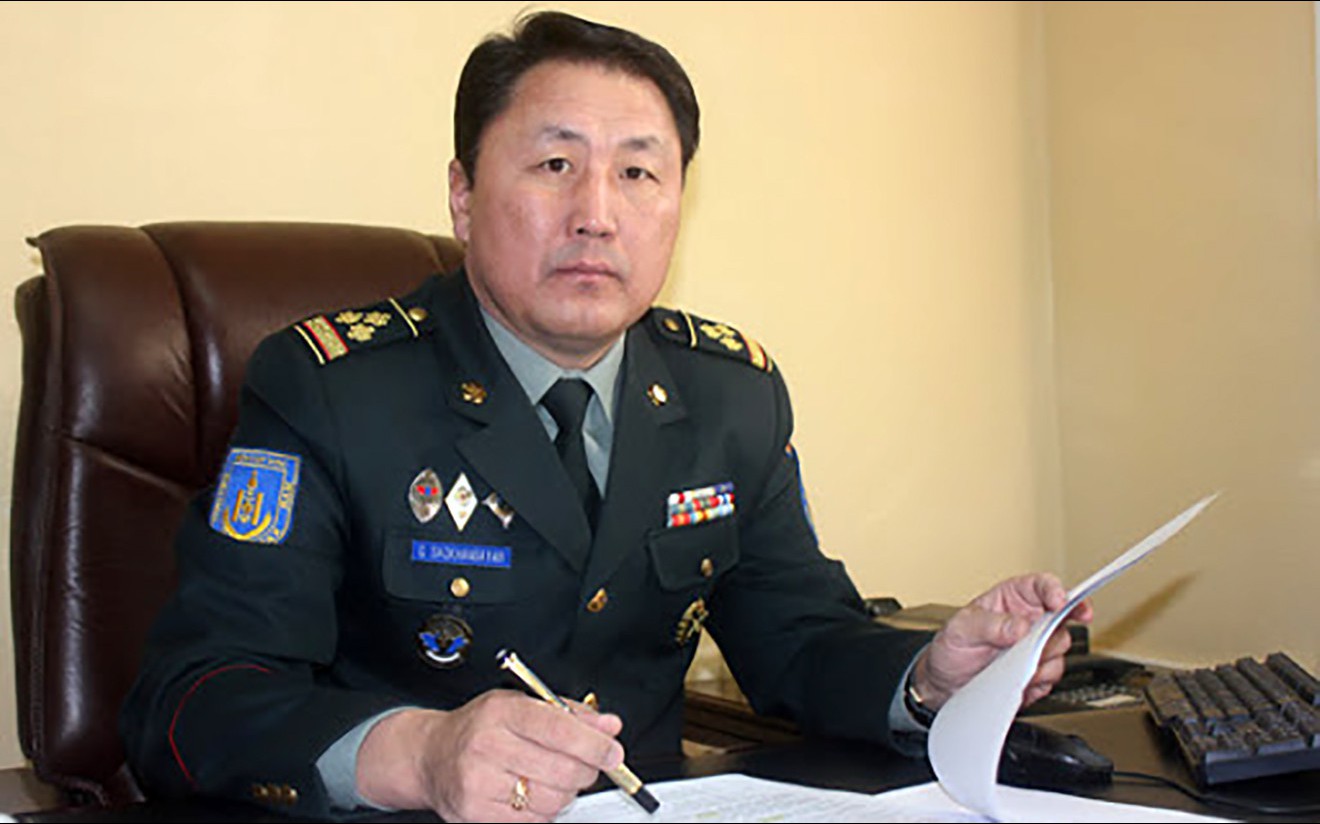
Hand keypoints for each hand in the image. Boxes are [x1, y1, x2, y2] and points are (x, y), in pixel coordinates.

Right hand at [355, 689, 623, 821]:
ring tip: (553, 780)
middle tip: (586, 766)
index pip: (559, 728)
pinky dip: (544, 811)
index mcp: (502, 711)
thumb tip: (608, 726)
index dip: (594, 743)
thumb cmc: (480, 728)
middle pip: (562, 769)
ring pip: (551, 799)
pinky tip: (533, 795)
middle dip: (586, 771)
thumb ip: (569, 714)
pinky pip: (533, 821)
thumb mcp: (521, 705)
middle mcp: (487, 744)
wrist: (430, 755)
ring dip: (565, 794)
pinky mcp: (475, 812)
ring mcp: (479, 781)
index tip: (613, 752)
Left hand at [912, 573, 1092, 711]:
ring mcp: (1036, 646)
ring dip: (1039, 659)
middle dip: (1048, 633)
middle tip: (1028, 644)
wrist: (947, 683)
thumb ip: (988, 625)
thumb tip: (1020, 626)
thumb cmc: (952, 648)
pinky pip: (1052, 676)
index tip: (1059, 601)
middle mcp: (1030, 619)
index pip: (1042, 586)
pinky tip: (1014, 678)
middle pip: (1060, 619)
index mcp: (1012, 598)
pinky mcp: (1039, 672)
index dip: (1056, 590)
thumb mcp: (961, 630)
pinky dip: (1036, 680)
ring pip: (1060, 649)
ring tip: (1009, 663)